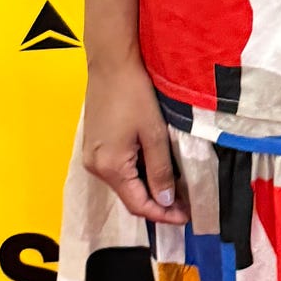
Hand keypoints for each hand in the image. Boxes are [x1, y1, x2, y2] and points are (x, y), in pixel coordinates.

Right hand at [82, 58, 188, 225]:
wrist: (111, 63)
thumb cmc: (133, 94)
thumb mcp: (154, 133)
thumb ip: (160, 170)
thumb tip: (165, 201)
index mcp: (110, 167)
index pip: (138, 205)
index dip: (163, 215)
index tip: (187, 217)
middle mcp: (96, 166)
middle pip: (129, 196)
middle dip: (158, 204)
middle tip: (186, 205)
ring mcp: (93, 155)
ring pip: (125, 183)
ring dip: (149, 189)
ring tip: (176, 189)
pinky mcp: (95, 144)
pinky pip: (119, 169)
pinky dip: (139, 174)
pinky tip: (157, 170)